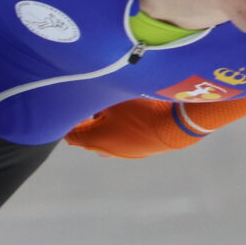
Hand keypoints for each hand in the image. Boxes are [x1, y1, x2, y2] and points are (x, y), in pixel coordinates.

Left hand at [64, 100, 198, 158]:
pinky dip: (118, 129)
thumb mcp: (114, 97)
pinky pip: (120, 140)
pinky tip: (127, 115)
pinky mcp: (139, 151)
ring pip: (104, 140)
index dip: (68, 119)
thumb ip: (96, 97)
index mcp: (95, 139)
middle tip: (89, 104)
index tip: (71, 105)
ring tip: (110, 107)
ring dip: (102, 126)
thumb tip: (84, 91)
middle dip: (85, 122)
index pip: (71, 133)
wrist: (177, 126)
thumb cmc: (142, 108)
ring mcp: (123, 153)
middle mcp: (106, 150)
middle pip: (86, 138)